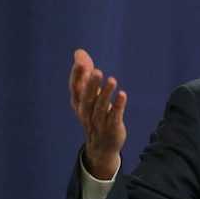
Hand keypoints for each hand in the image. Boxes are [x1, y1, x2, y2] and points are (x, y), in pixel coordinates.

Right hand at [69, 49, 126, 179]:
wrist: (100, 146)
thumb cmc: (93, 115)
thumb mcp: (88, 95)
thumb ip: (85, 74)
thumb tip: (79, 52)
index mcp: (78, 103)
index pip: (75, 88)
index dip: (77, 75)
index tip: (80, 61)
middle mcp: (86, 112)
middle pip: (87, 97)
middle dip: (91, 84)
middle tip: (97, 71)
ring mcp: (98, 121)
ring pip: (101, 107)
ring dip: (106, 93)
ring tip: (112, 80)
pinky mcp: (112, 128)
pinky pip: (114, 116)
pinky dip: (118, 106)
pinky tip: (123, 95)